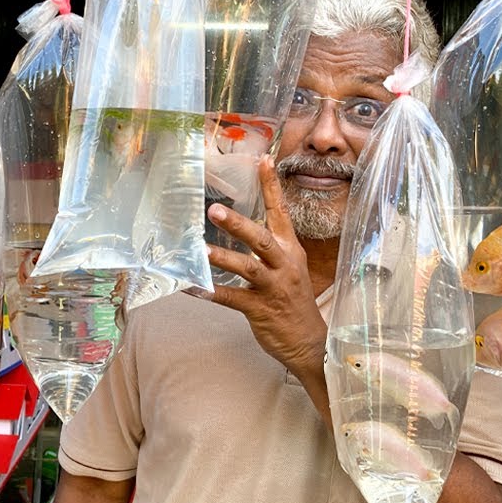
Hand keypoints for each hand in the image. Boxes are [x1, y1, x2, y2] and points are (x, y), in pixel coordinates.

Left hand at [206, 156, 325, 373]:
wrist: (309, 342)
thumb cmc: (293, 301)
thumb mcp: (289, 268)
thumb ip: (270, 247)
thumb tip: (243, 225)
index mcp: (290, 250)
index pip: (281, 213)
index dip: (271, 187)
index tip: (263, 160)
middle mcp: (284, 265)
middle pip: (262, 239)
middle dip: (239, 224)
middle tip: (215, 210)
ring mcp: (273, 288)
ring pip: (248, 268)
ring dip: (223, 258)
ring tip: (201, 250)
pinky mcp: (261, 310)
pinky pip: (232, 299)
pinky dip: (211, 293)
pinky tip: (192, 287)